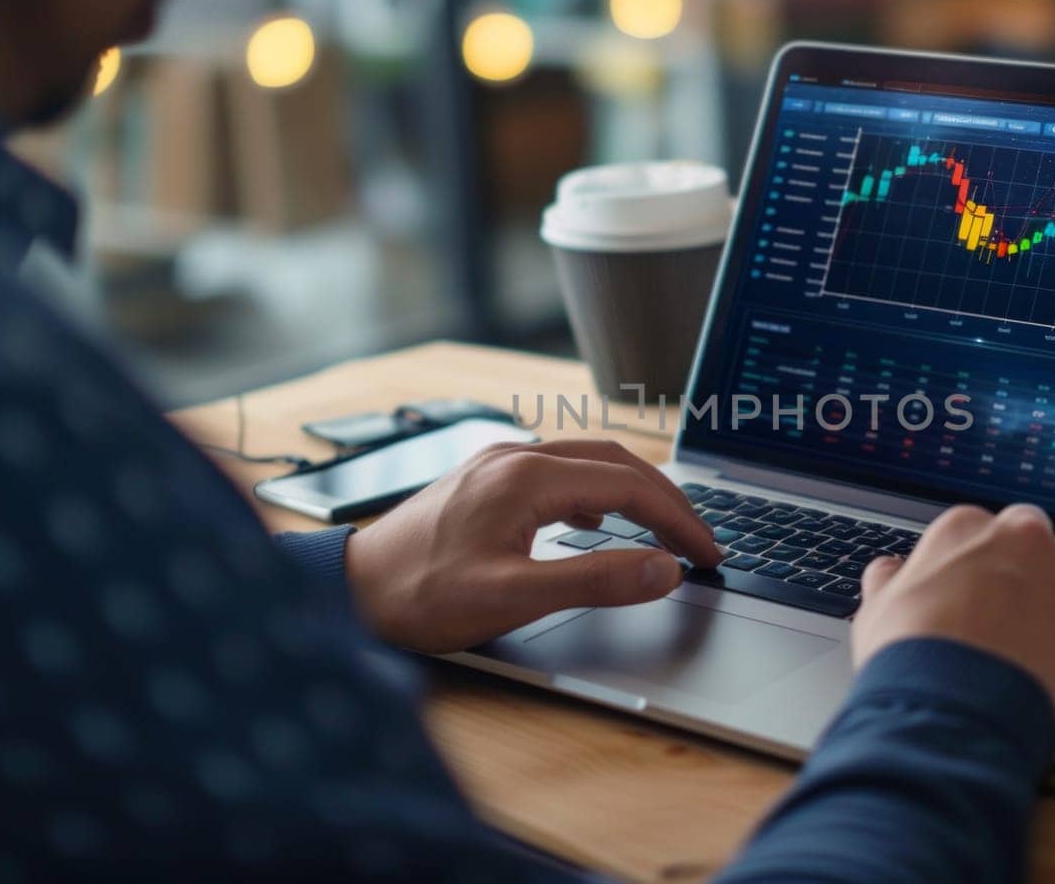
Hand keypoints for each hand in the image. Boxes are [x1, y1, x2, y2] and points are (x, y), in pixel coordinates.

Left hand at [344, 440, 721, 653]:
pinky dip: (598, 491)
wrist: (347, 591)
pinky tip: (600, 518)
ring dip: (634, 491)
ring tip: (664, 529)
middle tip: (700, 541)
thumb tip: (661, 570)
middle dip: (666, 500)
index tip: (707, 552)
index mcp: (526, 477)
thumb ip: (594, 580)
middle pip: (616, 462)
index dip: (678, 519)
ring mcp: (498, 464)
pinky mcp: (485, 480)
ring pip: (589, 462)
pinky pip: (560, 471)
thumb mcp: (513, 596)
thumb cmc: (418, 596)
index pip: (630, 485)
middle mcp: (514, 457)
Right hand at [851, 504, 1054, 722]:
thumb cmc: (908, 656)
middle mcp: (1021, 540)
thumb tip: (889, 572)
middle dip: (1028, 553)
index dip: (976, 558)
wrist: (947, 700)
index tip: (972, 584)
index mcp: (963, 529)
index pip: (978, 527)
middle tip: (1013, 593)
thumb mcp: (877, 610)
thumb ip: (889, 582)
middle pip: (1034, 526)